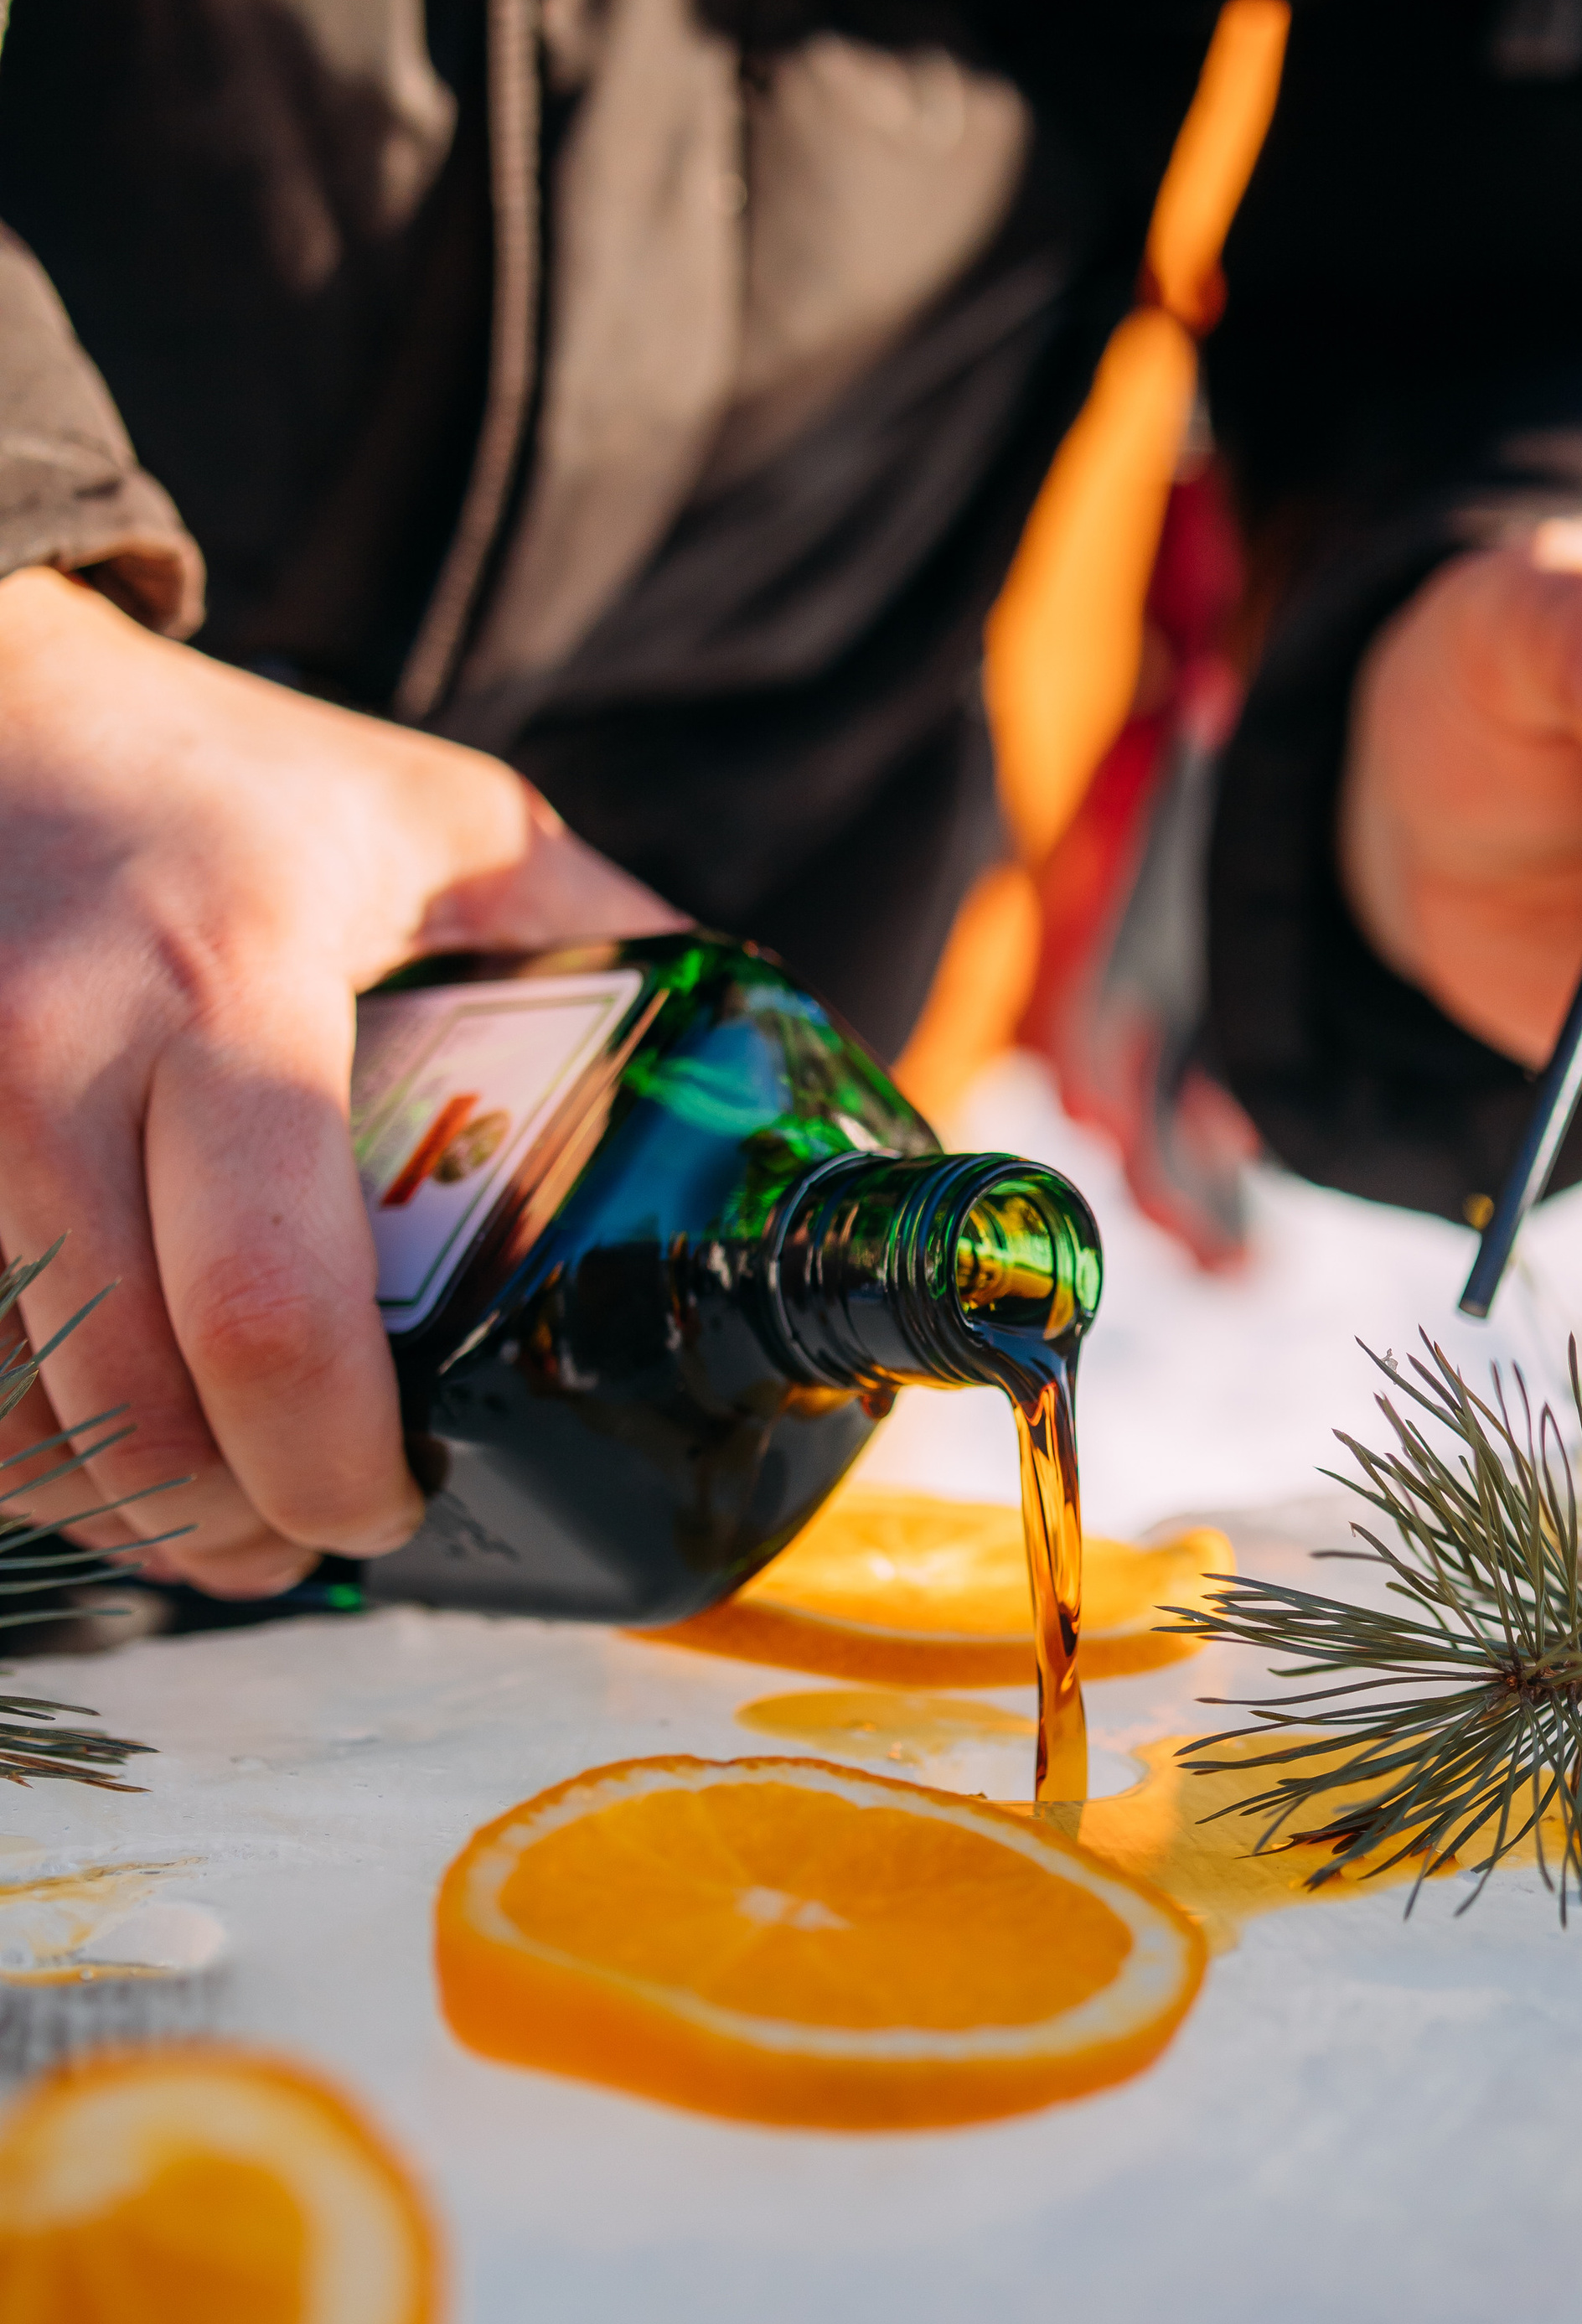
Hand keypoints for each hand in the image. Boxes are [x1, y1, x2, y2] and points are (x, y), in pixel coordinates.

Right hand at [0, 569, 683, 1595]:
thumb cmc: (234, 779)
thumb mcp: (449, 825)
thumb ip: (609, 944)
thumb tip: (764, 1102)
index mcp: (226, 986)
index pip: (266, 1307)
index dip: (333, 1464)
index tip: (398, 1503)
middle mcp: (52, 1058)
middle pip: (128, 1406)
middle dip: (232, 1527)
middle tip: (306, 1544)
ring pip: (11, 1420)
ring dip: (122, 1509)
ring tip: (213, 1515)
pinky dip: (32, 1446)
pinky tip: (104, 1439)